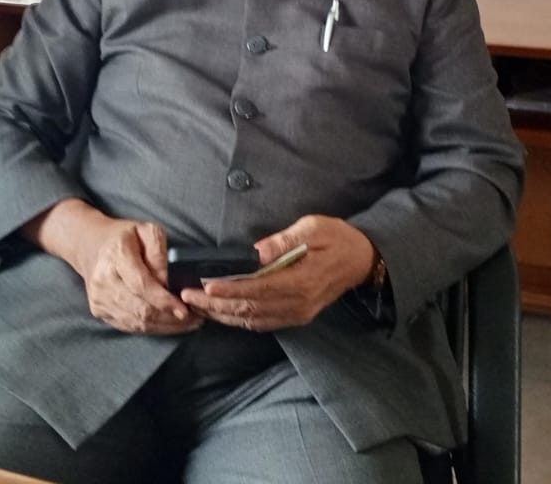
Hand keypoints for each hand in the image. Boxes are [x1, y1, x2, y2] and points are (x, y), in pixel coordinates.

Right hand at [26, 200, 199, 334]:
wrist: (90, 245)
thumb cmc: (124, 236)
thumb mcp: (146, 230)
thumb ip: (159, 251)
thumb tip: (166, 280)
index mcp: (116, 255)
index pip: (141, 284)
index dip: (163, 300)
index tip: (184, 309)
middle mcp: (104, 280)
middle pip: (139, 308)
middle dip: (169, 318)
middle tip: (195, 320)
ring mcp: (99, 298)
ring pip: (136, 322)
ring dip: (164, 327)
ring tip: (187, 324)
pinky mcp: (99, 310)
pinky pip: (129, 326)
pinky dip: (151, 329)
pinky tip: (168, 325)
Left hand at [180, 215, 375, 331]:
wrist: (363, 260)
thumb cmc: (338, 238)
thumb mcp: (314, 227)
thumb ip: (284, 240)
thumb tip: (255, 252)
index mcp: (302, 281)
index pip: (258, 289)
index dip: (230, 289)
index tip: (205, 286)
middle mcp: (299, 304)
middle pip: (250, 309)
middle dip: (216, 304)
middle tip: (188, 298)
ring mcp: (298, 313)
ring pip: (253, 320)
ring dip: (223, 315)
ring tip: (197, 307)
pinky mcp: (298, 316)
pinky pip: (263, 323)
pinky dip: (239, 319)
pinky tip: (222, 312)